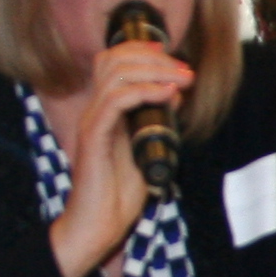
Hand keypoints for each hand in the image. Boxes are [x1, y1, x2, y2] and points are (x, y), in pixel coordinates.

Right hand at [47, 44, 191, 276]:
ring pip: (115, 74)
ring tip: (180, 79)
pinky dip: (144, 91)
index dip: (141, 52)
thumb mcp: (148, 148)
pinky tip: (166, 95)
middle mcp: (94, 110)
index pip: (113, 62)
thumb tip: (174, 92)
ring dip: (154, 71)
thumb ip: (158, 119)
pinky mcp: (93, 137)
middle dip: (153, 58)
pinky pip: (115, 101)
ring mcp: (91, 121)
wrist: (99, 225)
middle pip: (113, 60)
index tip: (172, 57)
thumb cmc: (119, 194)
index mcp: (104, 111)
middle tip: (183, 70)